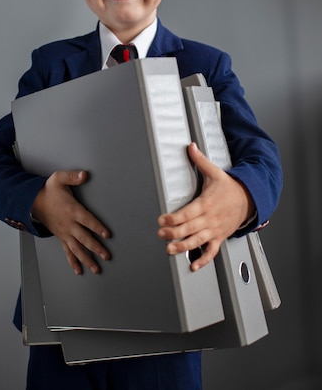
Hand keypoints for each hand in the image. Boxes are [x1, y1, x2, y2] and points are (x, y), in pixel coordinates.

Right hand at [31, 170, 110, 274]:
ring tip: (96, 269)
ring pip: (77, 249)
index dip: (97, 227)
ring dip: (87, 259)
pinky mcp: (61, 237)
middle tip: (106, 256)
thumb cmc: (48, 190)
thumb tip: (84, 174)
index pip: (87, 220)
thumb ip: (72, 176)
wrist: (33, 201)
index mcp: (72, 210)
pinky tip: (78, 270)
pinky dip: (73, 262)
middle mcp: (69, 224)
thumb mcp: (58, 178)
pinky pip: (67, 252)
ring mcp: (64, 232)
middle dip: (96, 248)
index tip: (107, 235)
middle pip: (84, 238)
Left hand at [157, 142, 254, 270]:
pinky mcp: (219, 237)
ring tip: (170, 250)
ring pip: (198, 241)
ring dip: (183, 247)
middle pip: (190, 228)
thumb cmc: (230, 187)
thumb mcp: (215, 172)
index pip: (187, 213)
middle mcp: (209, 219)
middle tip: (161, 235)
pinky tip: (193, 265)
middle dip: (174, 233)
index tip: (162, 220)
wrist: (250, 199)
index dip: (173, 218)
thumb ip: (200, 160)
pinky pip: (211, 251)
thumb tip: (190, 146)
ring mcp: (215, 230)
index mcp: (206, 203)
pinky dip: (203, 260)